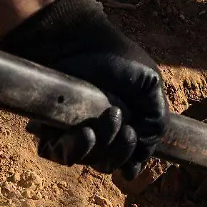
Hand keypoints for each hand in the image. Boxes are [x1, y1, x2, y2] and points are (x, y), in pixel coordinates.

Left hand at [0, 0, 167, 179]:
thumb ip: (156, 123)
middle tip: (126, 128)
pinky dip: (73, 149)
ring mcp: (72, 133)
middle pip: (106, 165)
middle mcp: (97, 135)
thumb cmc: (119, 60)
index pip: (125, 162)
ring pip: (84, 161)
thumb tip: (141, 161)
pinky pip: (57, 153)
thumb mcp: (150, 88)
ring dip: (101, 147)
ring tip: (109, 118)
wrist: (84, 40)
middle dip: (120, 151)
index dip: (131, 161)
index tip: (135, 139)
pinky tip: (86, 132)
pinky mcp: (49, 128)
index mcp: (121, 129)